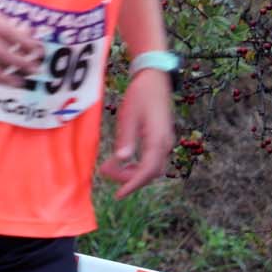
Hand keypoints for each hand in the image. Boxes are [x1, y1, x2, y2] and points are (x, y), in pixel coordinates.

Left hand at [98, 67, 175, 197]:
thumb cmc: (140, 94)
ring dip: (132, 171)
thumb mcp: (129, 115)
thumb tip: (122, 159)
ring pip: (151, 166)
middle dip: (129, 178)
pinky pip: (151, 158)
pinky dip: (137, 163)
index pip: (147, 171)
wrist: (154, 77)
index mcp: (157, 140)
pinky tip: (123, 159)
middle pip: (150, 172)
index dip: (132, 184)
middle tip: (106, 173)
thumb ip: (126, 138)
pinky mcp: (161, 137)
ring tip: (111, 167)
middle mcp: (165, 143)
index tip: (118, 194)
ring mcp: (165, 141)